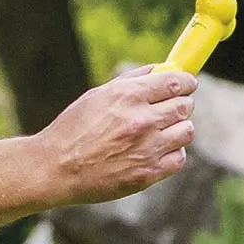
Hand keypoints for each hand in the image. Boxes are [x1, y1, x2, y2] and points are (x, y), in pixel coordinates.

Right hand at [36, 67, 195, 204]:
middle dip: (181, 104)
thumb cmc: (74, 129)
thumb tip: (162, 69)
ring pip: (187, 131)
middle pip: (185, 106)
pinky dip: (172, 153)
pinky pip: (179, 158)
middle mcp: (142, 120)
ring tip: (161, 132)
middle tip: (170, 109)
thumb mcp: (98, 95)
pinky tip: (156, 151)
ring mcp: (147, 148)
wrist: (56, 168)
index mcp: (128, 95)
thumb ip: (132, 81)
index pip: (176, 82)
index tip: (187, 85)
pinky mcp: (148, 173)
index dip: (186, 82)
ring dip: (178, 129)